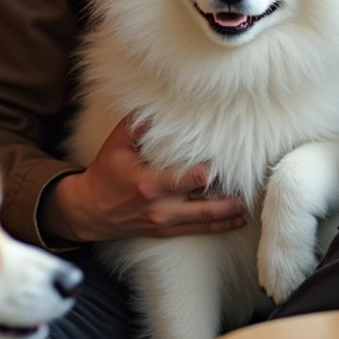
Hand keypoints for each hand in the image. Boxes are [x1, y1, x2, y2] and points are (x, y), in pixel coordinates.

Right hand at [40, 117, 245, 242]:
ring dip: (229, 215)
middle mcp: (160, 207)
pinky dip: (219, 226)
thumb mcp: (116, 145)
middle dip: (227, 201)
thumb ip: (137, 125)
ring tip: (248, 208)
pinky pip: (197, 231)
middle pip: (202, 207)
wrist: (90, 210)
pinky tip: (236, 220)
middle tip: (248, 192)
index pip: (185, 180)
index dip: (206, 173)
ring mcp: (164, 222)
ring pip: (204, 222)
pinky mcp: (165, 232)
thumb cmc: (105, 173)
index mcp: (148, 184)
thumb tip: (157, 107)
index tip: (221, 164)